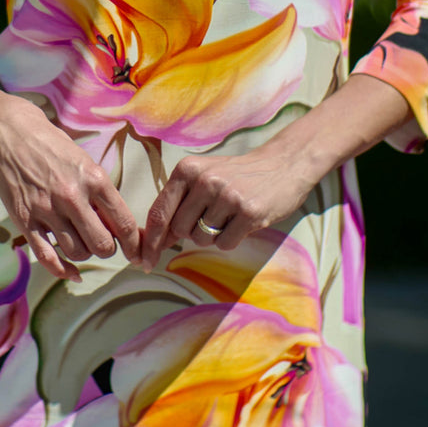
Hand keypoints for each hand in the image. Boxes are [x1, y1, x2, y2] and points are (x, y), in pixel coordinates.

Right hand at [0, 95, 141, 282]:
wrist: (14, 136)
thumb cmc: (56, 149)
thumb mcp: (87, 164)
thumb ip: (103, 195)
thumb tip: (122, 229)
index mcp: (94, 179)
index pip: (124, 224)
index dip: (135, 245)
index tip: (138, 253)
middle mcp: (72, 196)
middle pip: (102, 245)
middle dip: (108, 249)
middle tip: (104, 242)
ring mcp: (47, 210)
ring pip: (77, 253)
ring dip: (85, 254)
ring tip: (82, 241)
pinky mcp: (25, 220)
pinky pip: (47, 257)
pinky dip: (63, 270)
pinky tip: (72, 272)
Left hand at [138, 144, 317, 269]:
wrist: (284, 164)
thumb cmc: (237, 175)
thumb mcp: (203, 178)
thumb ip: (178, 205)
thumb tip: (153, 242)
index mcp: (187, 169)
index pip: (159, 213)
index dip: (149, 242)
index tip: (143, 262)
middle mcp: (205, 181)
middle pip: (180, 231)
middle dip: (192, 232)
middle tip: (213, 216)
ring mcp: (227, 196)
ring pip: (202, 240)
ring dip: (213, 236)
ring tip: (230, 215)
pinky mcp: (249, 212)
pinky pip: (225, 244)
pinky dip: (231, 239)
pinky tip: (242, 221)